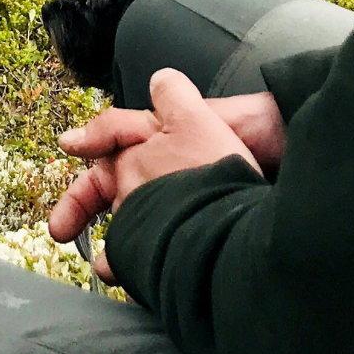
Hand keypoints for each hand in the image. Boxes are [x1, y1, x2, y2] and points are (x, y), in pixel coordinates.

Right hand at [48, 70, 260, 279]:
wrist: (293, 176)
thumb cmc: (256, 140)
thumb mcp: (212, 117)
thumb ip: (177, 99)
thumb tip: (157, 79)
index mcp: (160, 140)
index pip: (114, 136)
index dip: (92, 139)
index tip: (68, 146)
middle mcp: (161, 171)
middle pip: (110, 185)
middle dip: (80, 205)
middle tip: (59, 229)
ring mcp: (172, 204)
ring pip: (127, 220)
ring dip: (109, 238)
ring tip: (102, 263)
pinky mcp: (186, 233)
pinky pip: (152, 247)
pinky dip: (136, 260)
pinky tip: (133, 274)